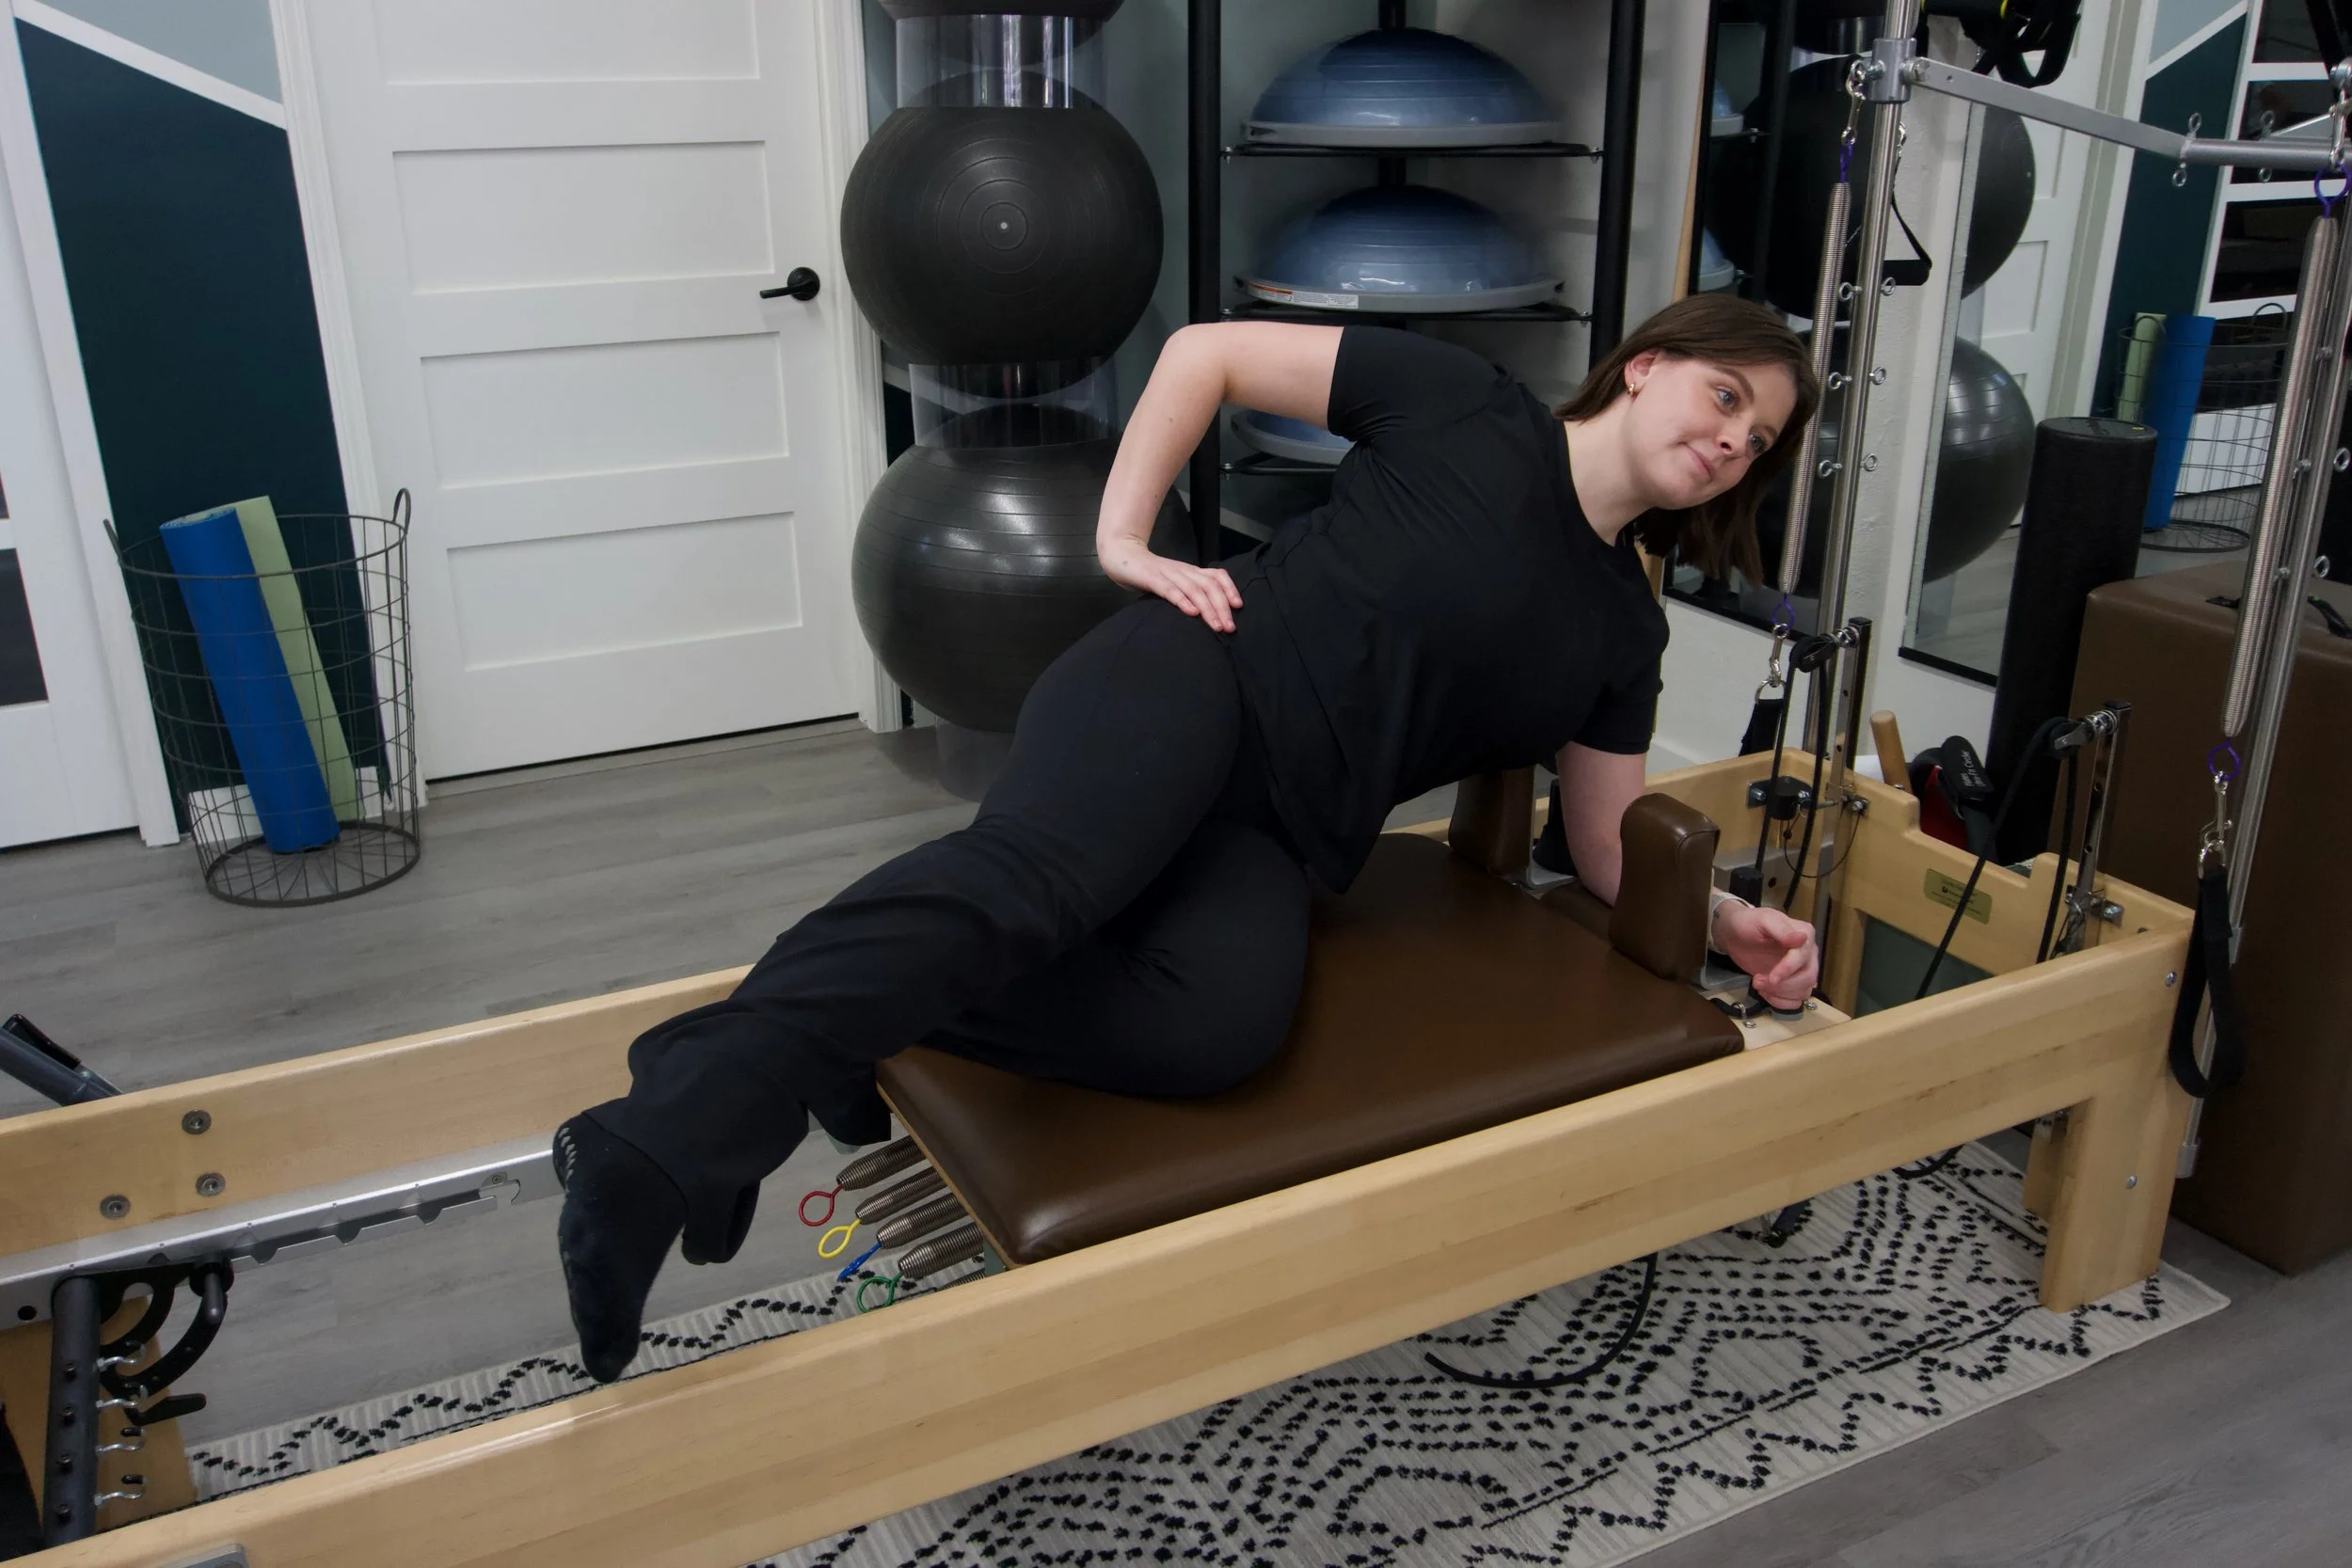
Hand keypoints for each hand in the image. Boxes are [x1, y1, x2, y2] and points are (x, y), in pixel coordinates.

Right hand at [1100, 537, 1242, 632]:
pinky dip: (1182, 601)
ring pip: (1194, 590)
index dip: (1230, 589)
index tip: (1238, 607)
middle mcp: (1184, 571)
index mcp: (1191, 571)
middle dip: (1222, 607)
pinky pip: (1170, 590)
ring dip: (1208, 609)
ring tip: (1216, 626)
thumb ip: (1189, 592)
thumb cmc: (1150, 574)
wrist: (1122, 556)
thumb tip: (1208, 614)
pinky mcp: (1152, 579)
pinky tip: (1191, 612)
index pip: (1217, 576)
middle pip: (1210, 586)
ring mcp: (1168, 574)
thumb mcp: (1175, 581)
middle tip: (1230, 627)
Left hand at [1714, 900, 1818, 1009]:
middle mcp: (1808, 953)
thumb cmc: (1748, 923)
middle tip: (1758, 982)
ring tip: (1758, 985)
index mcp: (1805, 934)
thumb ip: (1782, 929)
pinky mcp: (1790, 983)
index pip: (1803, 958)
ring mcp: (1800, 970)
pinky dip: (1780, 1002)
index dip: (1788, 970)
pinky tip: (1765, 993)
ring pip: (1804, 992)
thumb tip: (1802, 939)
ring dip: (1780, 994)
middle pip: (1808, 978)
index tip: (1771, 978)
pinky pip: (1795, 1001)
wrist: (1734, 934)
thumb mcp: (1763, 920)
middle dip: (1783, 985)